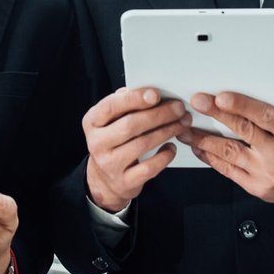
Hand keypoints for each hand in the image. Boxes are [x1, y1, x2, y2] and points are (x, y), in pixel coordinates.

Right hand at [83, 87, 191, 212]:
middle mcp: (97, 143)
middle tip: (178, 109)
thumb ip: (124, 105)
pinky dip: (164, 156)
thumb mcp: (110, 121)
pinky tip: (171, 147)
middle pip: (130, 125)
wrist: (104, 179)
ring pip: (142, 144)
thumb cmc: (113, 142)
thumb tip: (149, 92)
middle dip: (158, 115)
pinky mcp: (124, 182)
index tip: (156, 94)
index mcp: (92, 122)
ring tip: (181, 124)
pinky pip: (149, 168)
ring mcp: (110, 164)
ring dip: (166, 132)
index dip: (133, 99)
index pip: (111, 106)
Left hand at [178, 86, 273, 204]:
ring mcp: (264, 173)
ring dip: (205, 139)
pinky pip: (227, 170)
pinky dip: (211, 158)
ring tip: (187, 129)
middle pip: (243, 132)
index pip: (265, 117)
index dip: (242, 106)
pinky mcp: (254, 186)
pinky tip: (199, 147)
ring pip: (229, 153)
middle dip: (217, 116)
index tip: (221, 97)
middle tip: (197, 103)